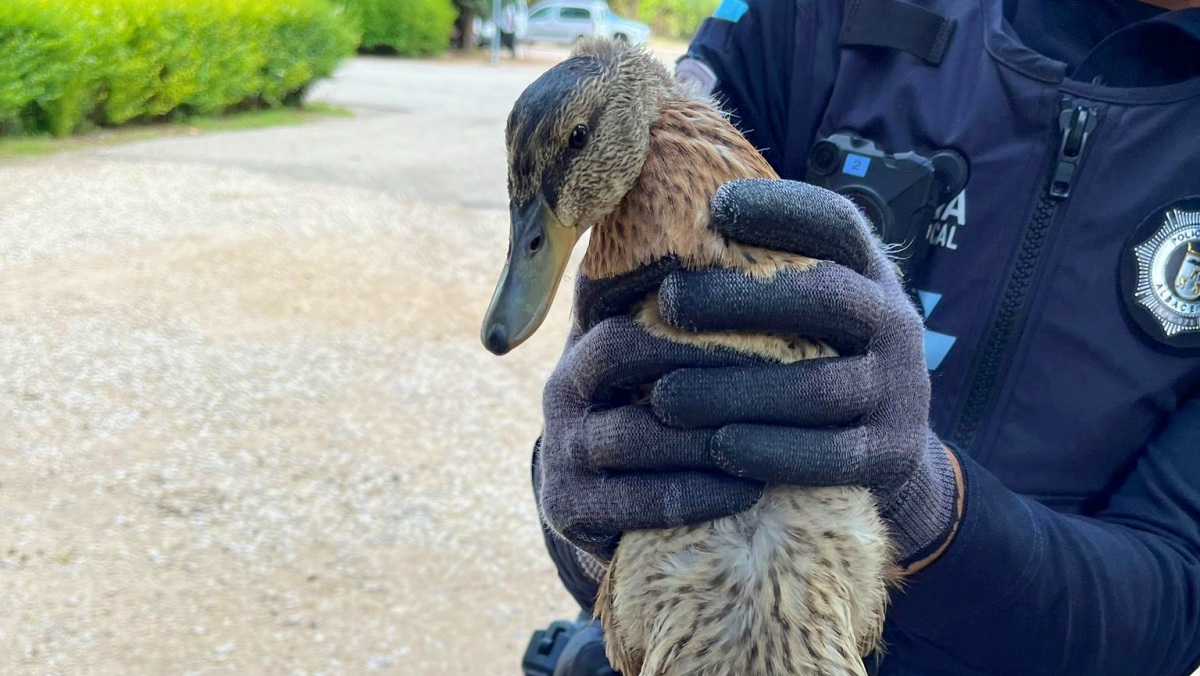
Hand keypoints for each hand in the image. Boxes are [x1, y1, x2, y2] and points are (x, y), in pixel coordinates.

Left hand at [536, 180, 959, 564]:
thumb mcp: (804, 313)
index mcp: (869, 276)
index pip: (837, 225)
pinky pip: (831, 455)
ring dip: (735, 390)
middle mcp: (894, 324)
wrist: (884, 457)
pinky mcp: (892, 454)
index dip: (782, 208)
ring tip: (664, 397)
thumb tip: (656, 232)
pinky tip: (717, 448)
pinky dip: (771, 451)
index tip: (715, 206)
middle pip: (825, 295)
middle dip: (740, 297)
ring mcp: (900, 391)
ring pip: (818, 387)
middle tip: (667, 301)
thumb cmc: (810, 364)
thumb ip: (760, 276)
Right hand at [536, 258, 763, 561]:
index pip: (633, 313)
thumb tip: (762, 248)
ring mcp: (559, 451)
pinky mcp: (566, 509)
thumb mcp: (670, 370)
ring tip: (777, 432)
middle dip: (706, 361)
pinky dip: (697, 495)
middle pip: (623, 357)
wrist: (620, 513)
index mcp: (587, 344)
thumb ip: (699, 324)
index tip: (766, 314)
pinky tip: (749, 490)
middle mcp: (562, 391)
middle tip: (784, 366)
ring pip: (634, 434)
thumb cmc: (668, 423)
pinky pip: (635, 502)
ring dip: (709, 432)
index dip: (693, 314)